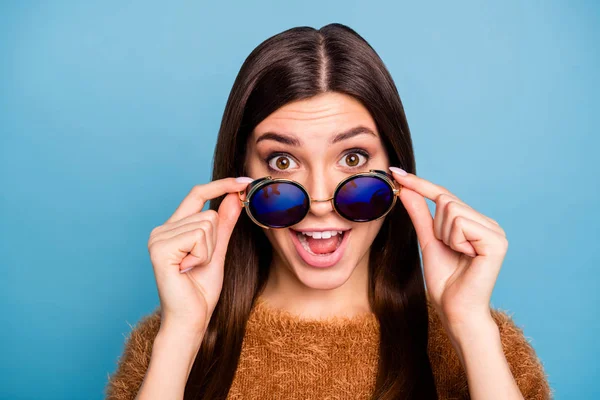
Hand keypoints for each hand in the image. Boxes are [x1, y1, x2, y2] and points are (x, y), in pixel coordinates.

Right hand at [147, 177, 251, 333]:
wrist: (191, 319)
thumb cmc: (201, 290)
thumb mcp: (218, 251)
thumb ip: (224, 224)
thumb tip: (235, 197)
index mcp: (173, 228)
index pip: (197, 194)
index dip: (221, 185)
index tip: (245, 181)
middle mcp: (162, 229)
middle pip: (208, 213)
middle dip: (215, 241)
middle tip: (200, 264)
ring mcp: (158, 238)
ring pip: (206, 224)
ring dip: (208, 250)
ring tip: (193, 268)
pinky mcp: (160, 248)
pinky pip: (198, 236)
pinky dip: (202, 255)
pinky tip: (187, 270)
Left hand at [389, 167, 507, 330]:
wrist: (455, 309)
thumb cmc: (445, 281)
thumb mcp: (428, 241)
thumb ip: (419, 214)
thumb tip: (406, 188)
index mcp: (474, 222)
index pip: (443, 195)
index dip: (419, 183)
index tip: (394, 171)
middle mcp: (488, 222)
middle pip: (446, 200)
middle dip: (436, 227)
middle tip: (447, 250)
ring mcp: (495, 230)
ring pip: (451, 210)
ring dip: (445, 235)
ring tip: (458, 255)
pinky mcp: (497, 240)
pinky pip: (461, 223)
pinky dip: (455, 241)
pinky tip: (467, 257)